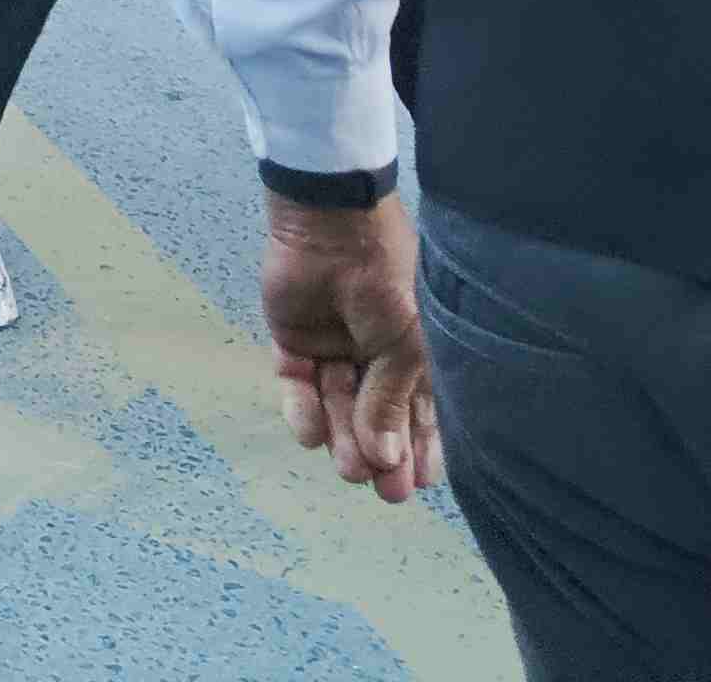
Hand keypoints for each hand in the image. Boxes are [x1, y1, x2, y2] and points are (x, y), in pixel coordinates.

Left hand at [260, 195, 443, 502]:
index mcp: (412, 349)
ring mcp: (333, 347)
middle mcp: (373, 353)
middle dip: (378, 452)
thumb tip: (385, 459)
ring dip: (342, 437)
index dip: (417, 448)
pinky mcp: (293, 340)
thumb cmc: (386, 279)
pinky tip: (312, 433)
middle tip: (381, 489)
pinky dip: (302, 409)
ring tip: (348, 468)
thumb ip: (390, 401)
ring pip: (336, 404)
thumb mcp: (405, 343)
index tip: (417, 485)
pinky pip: (297, 383)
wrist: (332, 222)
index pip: (417, 411)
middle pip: (374, 415)